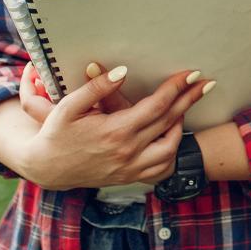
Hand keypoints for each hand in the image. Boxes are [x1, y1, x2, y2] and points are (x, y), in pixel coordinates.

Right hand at [16, 66, 211, 189]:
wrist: (45, 168)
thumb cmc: (56, 133)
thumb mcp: (69, 106)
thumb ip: (97, 87)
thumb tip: (123, 72)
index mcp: (115, 132)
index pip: (156, 106)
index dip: (176, 88)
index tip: (191, 73)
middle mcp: (126, 152)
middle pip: (169, 122)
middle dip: (189, 100)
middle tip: (205, 83)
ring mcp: (129, 168)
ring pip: (169, 149)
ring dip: (181, 126)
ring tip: (185, 107)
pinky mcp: (128, 178)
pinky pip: (160, 169)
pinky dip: (171, 153)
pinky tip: (172, 136)